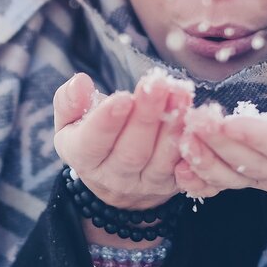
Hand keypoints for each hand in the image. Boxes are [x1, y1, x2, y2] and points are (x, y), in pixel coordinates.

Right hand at [52, 71, 193, 210]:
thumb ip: (70, 101)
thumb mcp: (71, 121)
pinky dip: (192, 146)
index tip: (123, 97)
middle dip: (147, 116)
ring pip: (161, 159)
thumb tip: (79, 81)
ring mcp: (145, 184)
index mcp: (83, 159)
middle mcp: (113, 178)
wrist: (115, 178)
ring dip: (173, 126)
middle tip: (158, 84)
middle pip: (131, 151)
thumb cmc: (91, 136)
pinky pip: (185, 170)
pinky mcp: (172, 185)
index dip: (107, 122)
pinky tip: (197, 120)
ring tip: (180, 94)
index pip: (92, 143)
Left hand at [174, 86, 266, 224]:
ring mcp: (261, 182)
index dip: (257, 137)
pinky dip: (197, 180)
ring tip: (183, 136)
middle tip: (196, 119)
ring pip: (228, 176)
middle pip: (248, 162)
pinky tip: (178, 166)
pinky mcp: (243, 182)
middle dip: (219, 142)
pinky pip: (218, 186)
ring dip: (203, 158)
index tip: (232, 122)